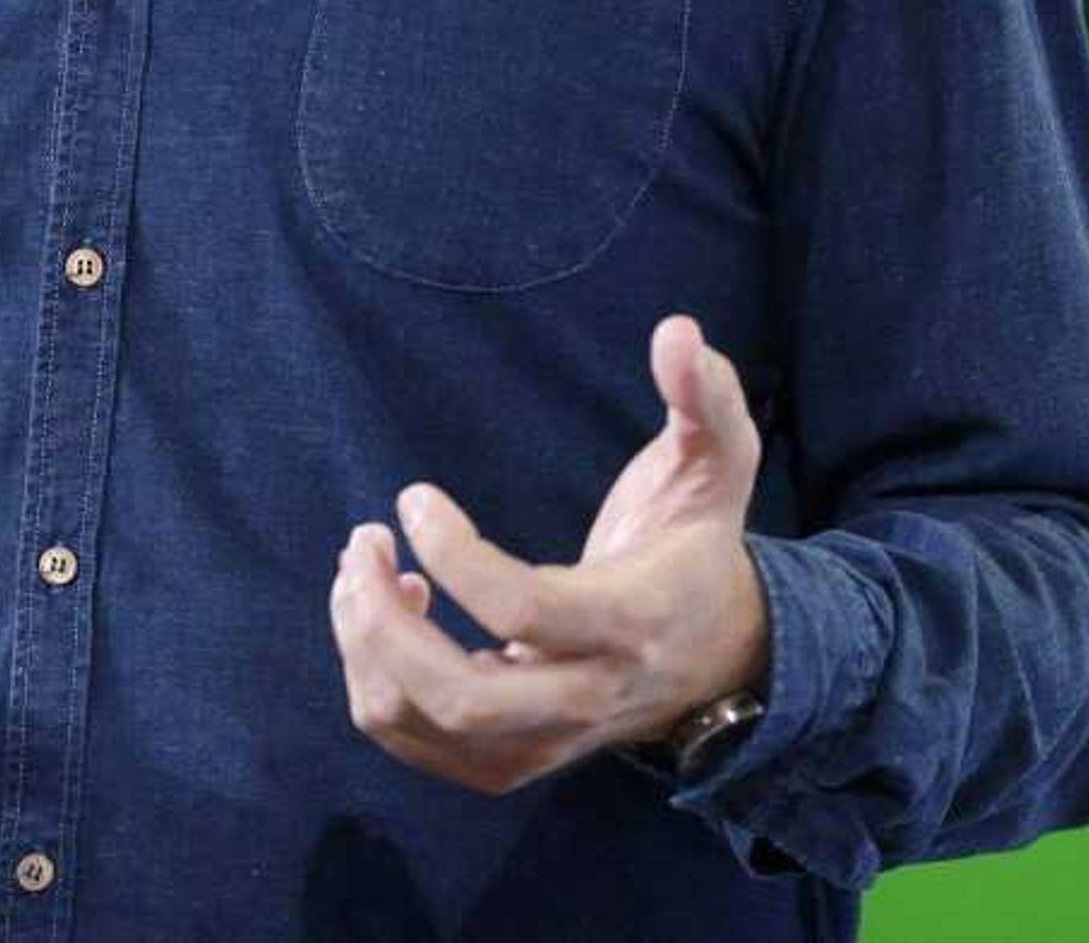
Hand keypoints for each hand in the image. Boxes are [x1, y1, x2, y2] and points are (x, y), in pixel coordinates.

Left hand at [325, 313, 771, 795]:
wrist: (726, 658)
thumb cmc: (701, 546)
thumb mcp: (719, 465)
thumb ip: (703, 397)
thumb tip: (678, 331)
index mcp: (631, 622)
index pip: (523, 612)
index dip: (452, 555)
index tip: (413, 496)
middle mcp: (588, 697)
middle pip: (460, 698)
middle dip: (382, 622)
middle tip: (362, 541)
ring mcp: (548, 740)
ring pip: (427, 726)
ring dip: (368, 648)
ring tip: (364, 570)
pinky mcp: (516, 757)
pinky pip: (419, 743)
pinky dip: (380, 683)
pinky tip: (395, 611)